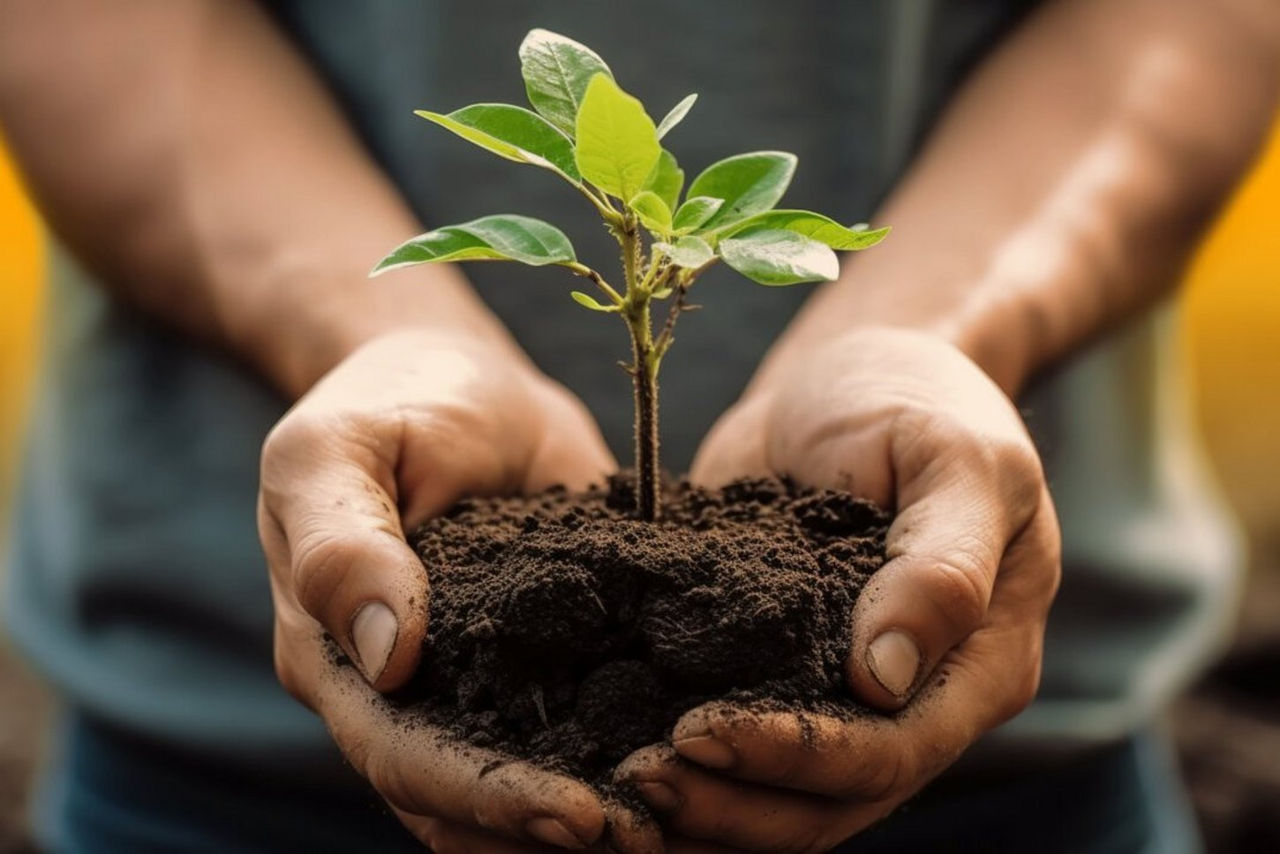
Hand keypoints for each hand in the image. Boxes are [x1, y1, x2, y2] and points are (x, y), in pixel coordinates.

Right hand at [259, 329, 658, 851]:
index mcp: (337, 659)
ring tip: (681, 824)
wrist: (454, 375)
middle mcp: (405, 692)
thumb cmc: (386, 404)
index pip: (405, 757)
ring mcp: (479, 679)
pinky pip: (581, 718)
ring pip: (525, 779)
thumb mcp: (336, 452)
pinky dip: (624, 750)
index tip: (579, 816)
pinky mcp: (547, 653)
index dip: (489, 797)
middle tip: (650, 837)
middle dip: (552, 827)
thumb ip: (343, 544)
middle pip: (468, 797)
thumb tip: (389, 655)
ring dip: (595, 809)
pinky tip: (693, 766)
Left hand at [616, 328, 1060, 851]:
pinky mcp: (769, 671)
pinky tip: (608, 755)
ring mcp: (837, 696)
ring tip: (615, 784)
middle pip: (826, 802)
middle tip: (636, 780)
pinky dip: (682, 763)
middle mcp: (911, 704)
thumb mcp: (955, 460)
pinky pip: (734, 741)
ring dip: (702, 807)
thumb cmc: (919, 402)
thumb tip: (885, 679)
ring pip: (777, 797)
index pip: (890, 753)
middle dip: (732, 803)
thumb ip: (941, 565)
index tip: (700, 735)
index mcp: (977, 667)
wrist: (847, 378)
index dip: (796, 761)